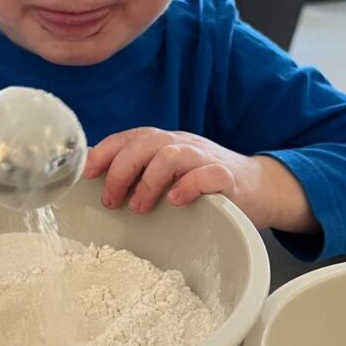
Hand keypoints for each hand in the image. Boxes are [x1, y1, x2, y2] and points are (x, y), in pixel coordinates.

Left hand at [84, 127, 318, 233]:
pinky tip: (176, 201)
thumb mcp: (169, 175)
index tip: (86, 173)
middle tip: (111, 200)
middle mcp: (182, 144)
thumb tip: (97, 180)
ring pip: (171, 156)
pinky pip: (208, 175)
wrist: (258, 188)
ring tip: (140, 207)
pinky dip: (188, 186)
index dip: (105, 152)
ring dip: (149, 182)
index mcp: (165, 143)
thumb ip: (139, 174)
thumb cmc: (204, 184)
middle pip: (145, 144)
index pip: (129, 137)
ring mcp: (206, 158)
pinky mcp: (228, 177)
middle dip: (121, 171)